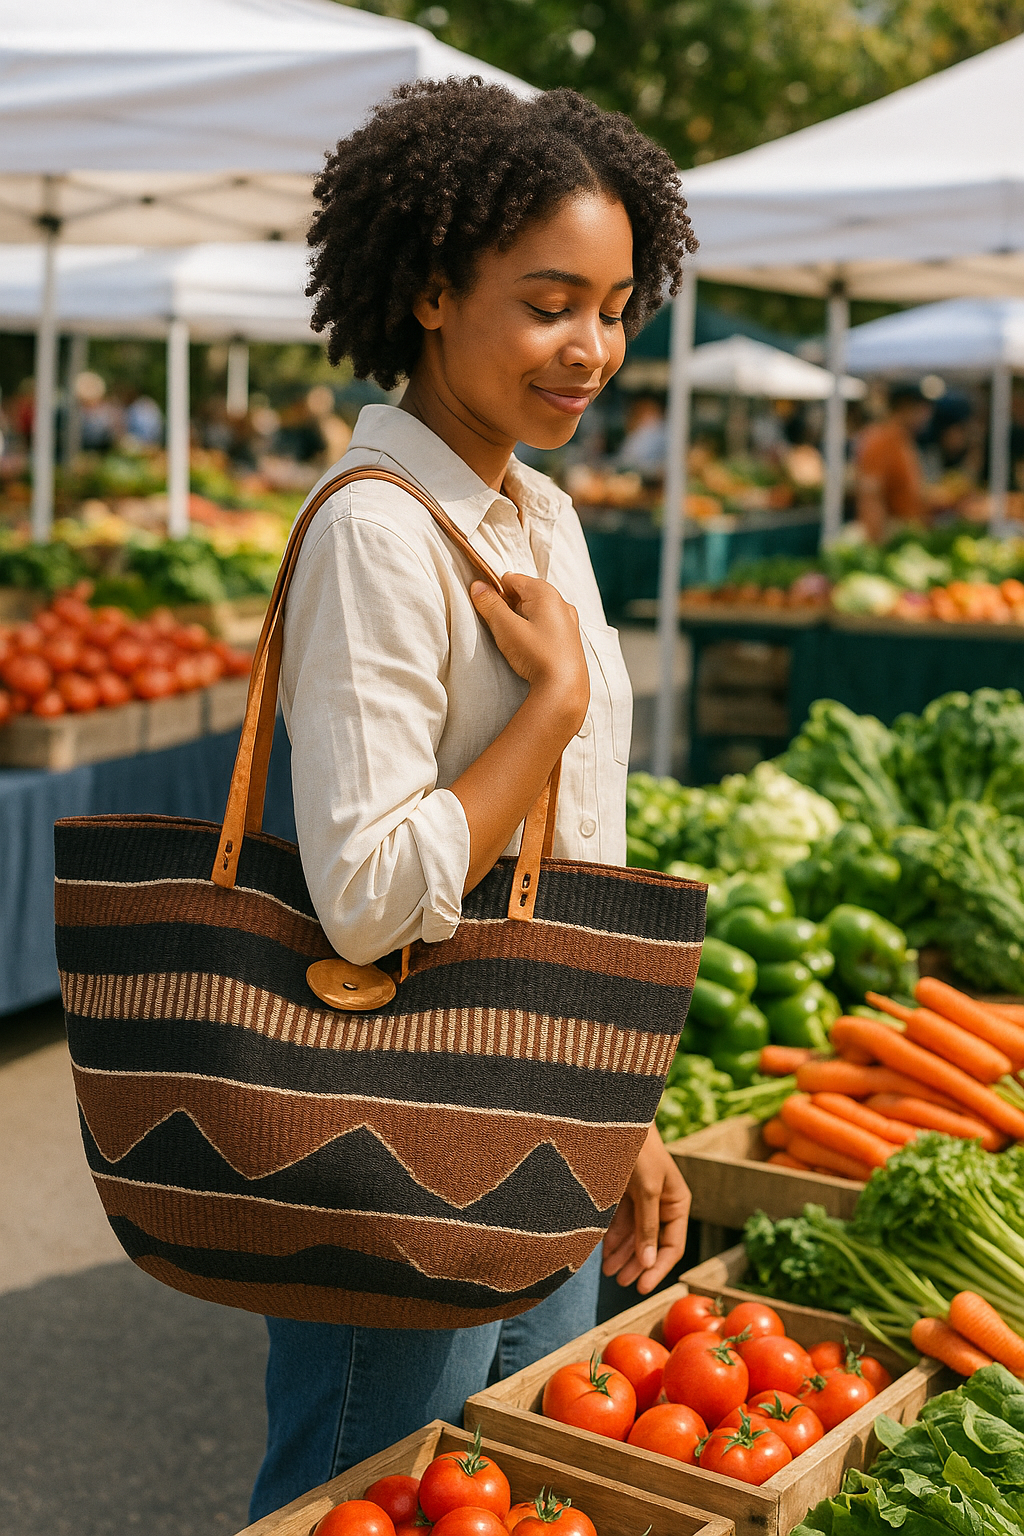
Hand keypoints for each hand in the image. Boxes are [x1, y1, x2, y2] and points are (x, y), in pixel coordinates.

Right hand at [471, 573, 588, 725]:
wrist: (564, 689)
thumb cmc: (537, 655)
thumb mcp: (506, 628)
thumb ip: (490, 605)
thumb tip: (477, 586)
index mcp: (546, 593)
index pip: (512, 579)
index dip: (496, 592)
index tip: (488, 610)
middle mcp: (561, 603)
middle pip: (524, 594)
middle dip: (508, 607)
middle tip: (501, 629)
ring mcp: (568, 622)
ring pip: (535, 611)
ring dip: (520, 621)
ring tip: (515, 642)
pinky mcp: (569, 639)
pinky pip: (546, 626)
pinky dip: (533, 632)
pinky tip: (529, 649)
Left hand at [602, 1124, 690, 1295]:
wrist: (616, 1116)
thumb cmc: (638, 1148)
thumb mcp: (646, 1189)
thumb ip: (647, 1226)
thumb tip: (650, 1264)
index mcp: (677, 1202)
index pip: (672, 1246)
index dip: (658, 1269)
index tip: (641, 1288)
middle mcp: (661, 1203)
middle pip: (651, 1244)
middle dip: (635, 1264)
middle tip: (619, 1282)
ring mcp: (641, 1199)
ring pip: (633, 1236)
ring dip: (622, 1254)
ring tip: (607, 1272)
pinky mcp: (623, 1193)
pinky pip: (619, 1223)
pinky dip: (612, 1238)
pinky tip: (602, 1253)